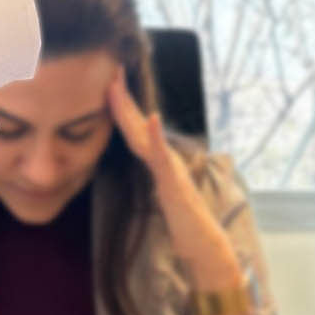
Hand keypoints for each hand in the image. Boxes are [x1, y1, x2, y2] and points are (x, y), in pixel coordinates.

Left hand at [107, 73, 240, 284]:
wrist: (204, 244)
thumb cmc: (186, 223)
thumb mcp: (164, 195)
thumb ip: (158, 176)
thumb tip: (149, 166)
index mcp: (160, 161)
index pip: (136, 131)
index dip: (123, 108)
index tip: (110, 84)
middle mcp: (165, 159)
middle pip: (137, 126)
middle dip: (123, 99)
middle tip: (112, 71)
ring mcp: (170, 169)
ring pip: (145, 135)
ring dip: (131, 109)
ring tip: (119, 86)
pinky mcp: (174, 182)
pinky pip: (162, 156)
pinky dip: (155, 136)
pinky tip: (151, 117)